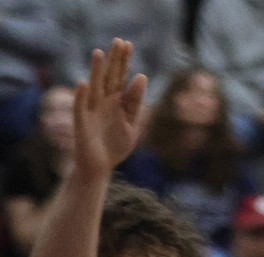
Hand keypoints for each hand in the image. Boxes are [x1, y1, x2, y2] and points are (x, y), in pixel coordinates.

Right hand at [72, 40, 146, 181]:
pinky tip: (83, 84)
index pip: (120, 77)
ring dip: (95, 70)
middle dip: (113, 60)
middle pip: (108, 76)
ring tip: (99, 53)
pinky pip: (80, 107)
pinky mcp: (81, 122)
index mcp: (117, 101)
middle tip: (118, 41)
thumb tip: (141, 76)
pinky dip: (81, 96)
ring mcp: (91, 110)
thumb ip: (135, 103)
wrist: (100, 168)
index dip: (123, 61)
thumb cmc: (116, 146)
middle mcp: (103, 101)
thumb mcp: (132, 124)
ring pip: (94, 86)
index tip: (128, 44)